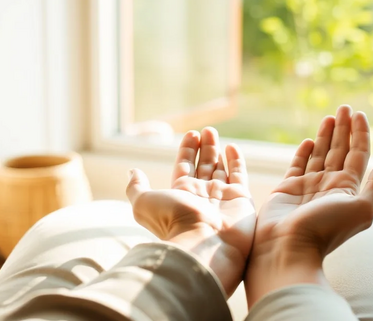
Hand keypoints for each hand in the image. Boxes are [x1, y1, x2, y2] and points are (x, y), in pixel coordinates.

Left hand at [126, 127, 254, 295]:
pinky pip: (238, 176)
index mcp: (181, 194)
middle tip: (206, 131)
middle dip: (204, 148)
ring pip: (219, 169)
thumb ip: (136, 187)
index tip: (191, 134)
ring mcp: (222, 197)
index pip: (184, 167)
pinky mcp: (240, 199)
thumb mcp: (143, 202)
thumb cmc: (173, 222)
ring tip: (213, 132)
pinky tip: (232, 148)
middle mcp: (202, 195)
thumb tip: (132, 172)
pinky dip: (236, 161)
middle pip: (202, 166)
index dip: (187, 150)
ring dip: (216, 150)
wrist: (203, 241)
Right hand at [245, 105, 372, 304]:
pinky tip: (308, 141)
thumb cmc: (325, 229)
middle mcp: (330, 186)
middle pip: (340, 150)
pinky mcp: (288, 188)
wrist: (288, 248)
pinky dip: (304, 152)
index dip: (360, 133)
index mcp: (349, 189)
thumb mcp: (361, 209)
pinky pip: (298, 165)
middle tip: (344, 107)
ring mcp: (309, 187)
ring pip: (320, 154)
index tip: (359, 114)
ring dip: (326, 135)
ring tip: (329, 116)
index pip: (358, 154)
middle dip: (343, 129)